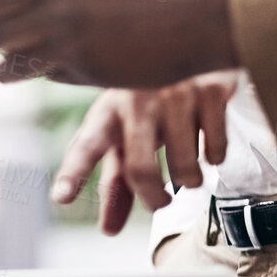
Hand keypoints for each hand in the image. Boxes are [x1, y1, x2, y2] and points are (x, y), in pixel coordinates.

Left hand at [51, 72, 238, 234]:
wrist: (189, 46)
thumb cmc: (147, 105)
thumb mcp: (124, 136)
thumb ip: (116, 184)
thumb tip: (109, 230)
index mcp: (106, 114)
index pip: (86, 147)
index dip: (74, 173)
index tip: (61, 198)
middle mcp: (136, 101)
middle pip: (140, 170)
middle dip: (154, 198)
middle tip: (161, 201)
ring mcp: (174, 93)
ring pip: (185, 167)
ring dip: (190, 181)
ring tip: (188, 170)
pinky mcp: (210, 90)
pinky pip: (215, 150)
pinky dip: (214, 158)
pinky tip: (207, 142)